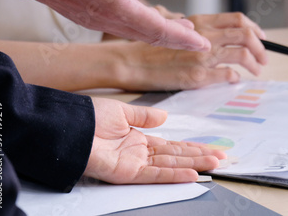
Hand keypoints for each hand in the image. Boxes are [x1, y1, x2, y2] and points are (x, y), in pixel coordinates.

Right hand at [0, 0, 209, 51]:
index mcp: (118, 8)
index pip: (158, 29)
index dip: (183, 38)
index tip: (203, 44)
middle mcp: (112, 19)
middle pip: (154, 36)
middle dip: (179, 41)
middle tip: (201, 44)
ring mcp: (103, 20)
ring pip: (142, 33)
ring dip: (164, 35)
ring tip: (183, 32)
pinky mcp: (96, 16)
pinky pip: (129, 28)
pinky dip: (147, 28)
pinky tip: (150, 20)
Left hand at [84, 98, 225, 183]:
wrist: (66, 126)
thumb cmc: (88, 117)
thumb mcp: (122, 111)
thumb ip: (144, 116)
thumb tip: (165, 116)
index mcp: (138, 138)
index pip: (172, 145)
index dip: (192, 147)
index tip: (210, 148)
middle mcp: (140, 152)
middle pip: (176, 156)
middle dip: (199, 157)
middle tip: (221, 159)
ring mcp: (135, 164)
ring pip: (171, 166)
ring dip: (194, 166)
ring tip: (214, 165)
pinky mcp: (127, 173)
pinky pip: (155, 175)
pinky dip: (174, 176)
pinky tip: (191, 175)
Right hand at [113, 12, 267, 89]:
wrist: (132, 62)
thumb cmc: (153, 46)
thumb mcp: (179, 29)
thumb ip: (201, 31)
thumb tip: (224, 36)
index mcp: (201, 22)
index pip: (239, 20)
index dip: (256, 29)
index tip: (262, 38)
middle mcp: (205, 37)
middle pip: (246, 36)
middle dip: (261, 48)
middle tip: (263, 59)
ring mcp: (203, 56)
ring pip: (243, 55)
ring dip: (255, 64)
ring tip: (256, 71)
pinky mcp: (198, 76)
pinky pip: (228, 75)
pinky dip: (236, 77)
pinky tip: (234, 79)